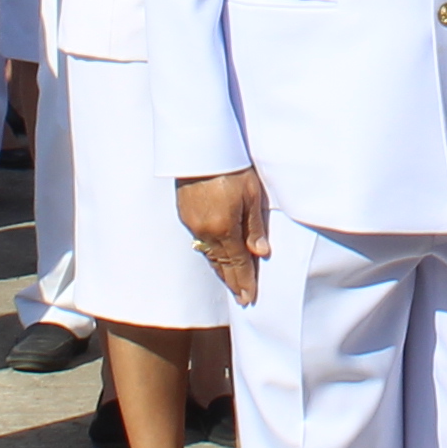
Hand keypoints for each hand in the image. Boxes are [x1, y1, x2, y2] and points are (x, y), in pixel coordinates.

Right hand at [177, 168, 271, 304]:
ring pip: (209, 255)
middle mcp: (206, 231)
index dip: (245, 282)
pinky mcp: (186, 215)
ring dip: (221, 270)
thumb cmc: (231, 167)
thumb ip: (254, 227)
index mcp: (224, 229)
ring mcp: (193, 224)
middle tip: (241, 298)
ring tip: (230, 283)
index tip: (249, 298)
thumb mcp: (252, 195)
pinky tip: (216, 258)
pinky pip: (200, 242)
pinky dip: (210, 254)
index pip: (237, 263)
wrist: (201, 149)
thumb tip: (260, 252)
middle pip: (221, 264)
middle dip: (233, 282)